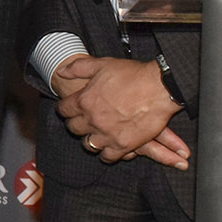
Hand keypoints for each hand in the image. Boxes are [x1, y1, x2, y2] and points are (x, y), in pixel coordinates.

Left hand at [53, 54, 189, 168]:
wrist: (161, 87)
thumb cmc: (133, 74)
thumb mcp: (102, 64)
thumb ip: (78, 68)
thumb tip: (61, 72)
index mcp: (84, 100)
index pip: (63, 110)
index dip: (66, 109)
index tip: (69, 109)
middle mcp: (92, 119)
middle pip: (73, 128)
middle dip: (76, 124)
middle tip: (83, 121)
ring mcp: (107, 134)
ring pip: (88, 144)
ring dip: (90, 139)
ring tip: (95, 134)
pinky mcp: (123, 145)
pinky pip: (107, 157)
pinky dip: (106, 154)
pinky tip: (108, 148)